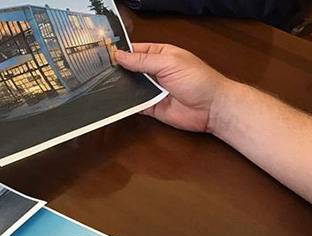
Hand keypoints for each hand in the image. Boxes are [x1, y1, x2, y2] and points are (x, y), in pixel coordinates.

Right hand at [114, 43, 236, 132]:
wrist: (211, 108)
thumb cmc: (199, 80)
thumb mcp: (169, 63)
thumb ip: (143, 60)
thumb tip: (120, 55)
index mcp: (160, 54)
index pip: (135, 50)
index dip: (120, 52)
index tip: (104, 54)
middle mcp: (155, 71)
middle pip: (130, 69)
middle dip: (118, 70)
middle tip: (100, 71)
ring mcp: (153, 89)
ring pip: (130, 87)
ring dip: (120, 87)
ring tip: (103, 85)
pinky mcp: (151, 106)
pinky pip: (134, 104)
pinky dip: (125, 103)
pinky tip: (115, 101)